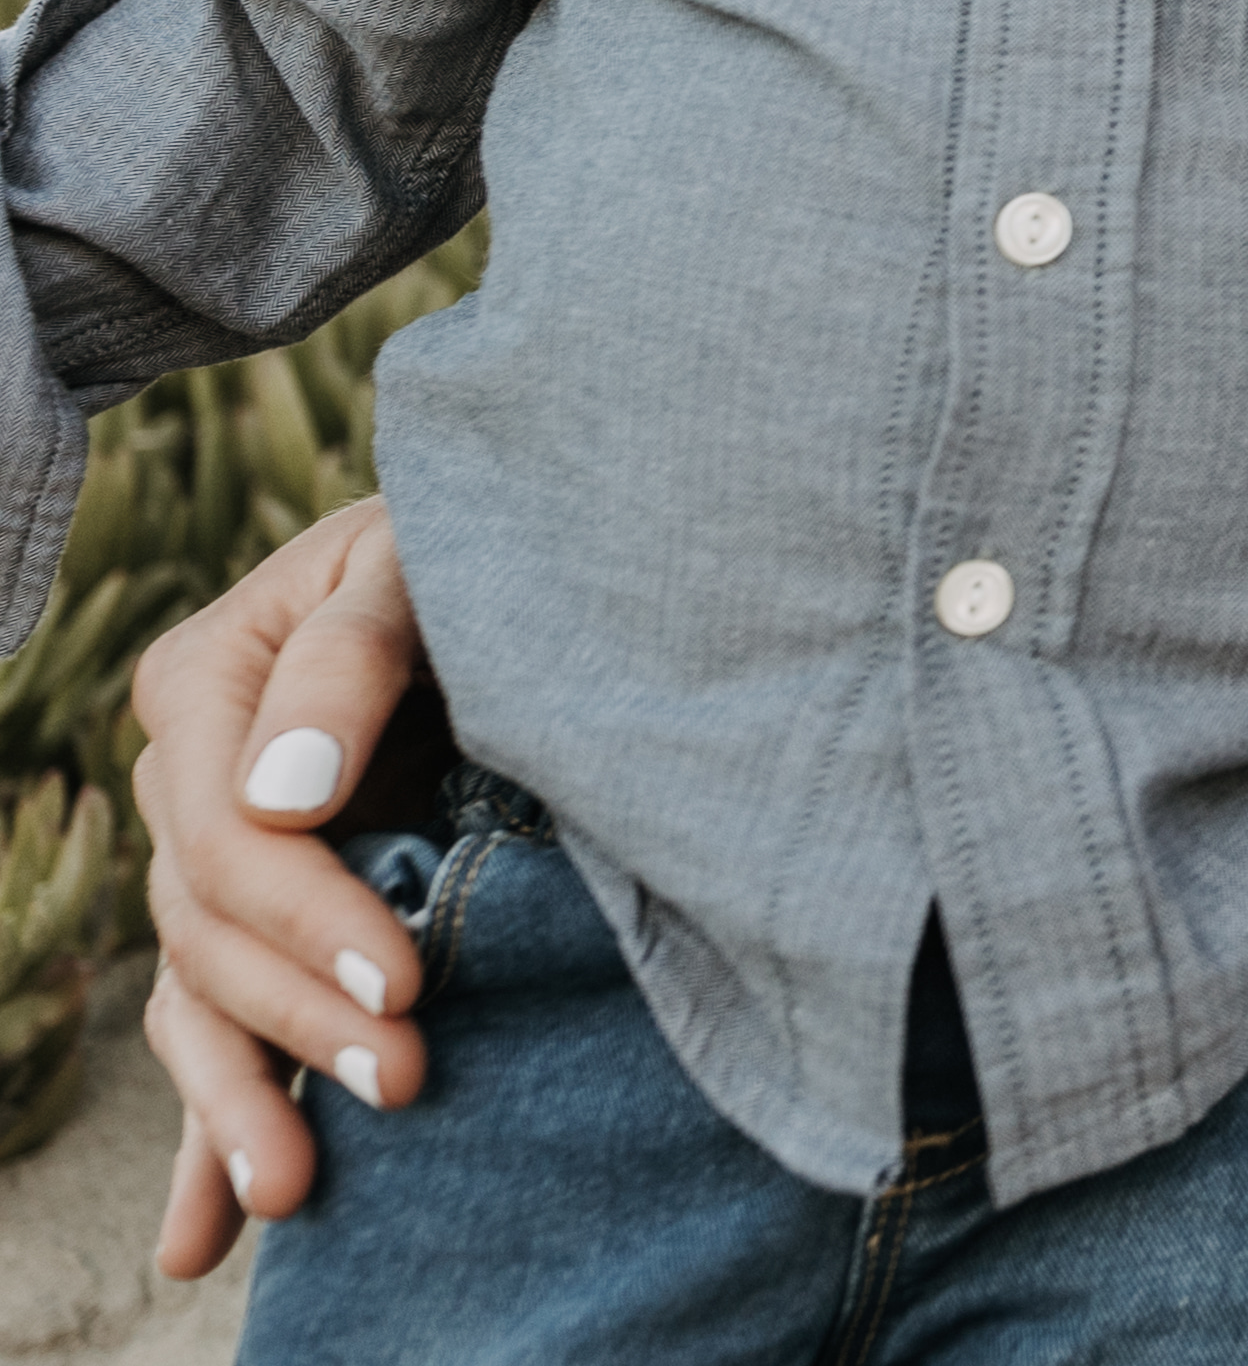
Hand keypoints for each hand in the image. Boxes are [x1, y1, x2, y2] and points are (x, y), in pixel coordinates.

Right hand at [127, 497, 433, 1272]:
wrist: (514, 566)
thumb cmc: (475, 547)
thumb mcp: (418, 560)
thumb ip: (352, 654)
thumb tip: (286, 793)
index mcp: (207, 686)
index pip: (231, 834)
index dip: (307, 914)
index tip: (400, 978)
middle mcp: (194, 782)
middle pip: (215, 930)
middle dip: (301, 1017)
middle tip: (404, 1079)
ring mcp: (223, 860)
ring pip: (203, 999)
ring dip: (245, 1099)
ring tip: (296, 1192)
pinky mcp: (271, 920)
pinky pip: (222, 1031)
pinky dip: (213, 1132)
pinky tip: (206, 1238)